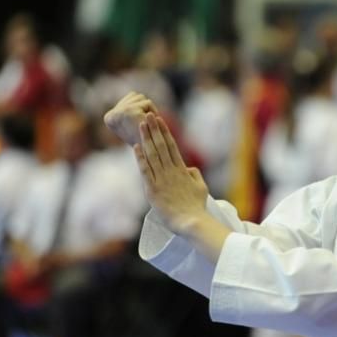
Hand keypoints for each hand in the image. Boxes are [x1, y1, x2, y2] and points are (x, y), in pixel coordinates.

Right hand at [104, 92, 159, 145]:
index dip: (140, 107)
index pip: (130, 97)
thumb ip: (131, 107)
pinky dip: (153, 111)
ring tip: (147, 124)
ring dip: (149, 110)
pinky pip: (147, 103)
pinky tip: (150, 123)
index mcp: (108, 118)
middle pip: (135, 95)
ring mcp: (119, 112)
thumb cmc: (145, 138)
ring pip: (141, 98)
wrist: (150, 152)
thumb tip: (135, 94)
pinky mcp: (129, 111)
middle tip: (145, 123)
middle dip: (145, 107)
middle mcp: (110, 114)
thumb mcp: (133, 121)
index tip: (140, 122)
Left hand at [135, 113, 208, 234]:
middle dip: (154, 129)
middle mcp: (171, 171)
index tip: (160, 121)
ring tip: (142, 124)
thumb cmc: (197, 207)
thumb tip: (189, 168)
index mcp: (182, 170)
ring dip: (146, 138)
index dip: (165, 132)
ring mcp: (162, 179)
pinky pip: (145, 170)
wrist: (192, 221)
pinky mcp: (153, 189)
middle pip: (161, 146)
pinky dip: (140, 158)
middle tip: (149, 115)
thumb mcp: (201, 188)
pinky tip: (136, 147)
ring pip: (153, 154)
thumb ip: (195, 175)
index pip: (172, 147)